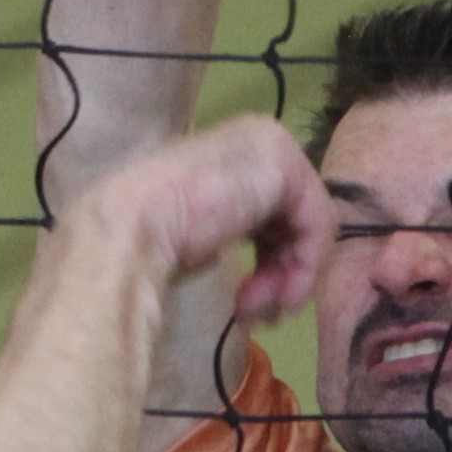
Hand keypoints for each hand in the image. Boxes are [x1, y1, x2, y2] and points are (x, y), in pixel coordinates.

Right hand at [82, 114, 330, 325]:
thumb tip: (275, 263)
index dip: (273, 258)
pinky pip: (318, 225)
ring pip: (312, 226)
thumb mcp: (209, 229)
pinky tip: (276, 296)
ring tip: (259, 312)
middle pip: (299, 217)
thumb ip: (243, 227)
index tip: (253, 302)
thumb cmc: (152, 234)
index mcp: (239, 148)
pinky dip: (303, 268)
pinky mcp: (284, 166)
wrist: (134, 226)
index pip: (280, 208)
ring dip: (290, 278)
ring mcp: (275, 146)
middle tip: (260, 314)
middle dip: (284, 272)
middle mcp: (262, 137)